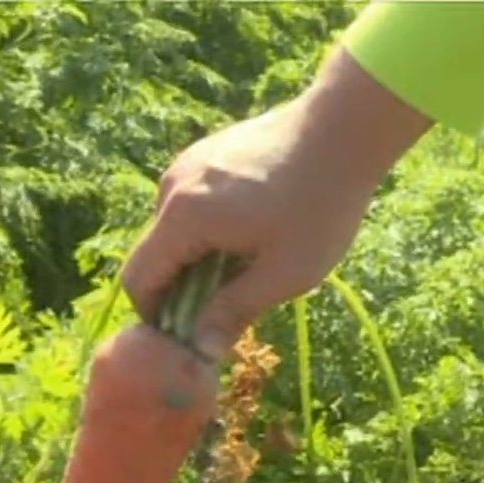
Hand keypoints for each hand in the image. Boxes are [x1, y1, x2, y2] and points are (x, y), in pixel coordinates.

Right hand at [121, 48, 432, 359]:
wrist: (345, 128)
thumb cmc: (320, 206)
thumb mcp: (284, 273)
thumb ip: (234, 313)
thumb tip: (200, 352)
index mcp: (183, 216)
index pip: (139, 280)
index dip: (156, 317)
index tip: (190, 338)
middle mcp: (173, 186)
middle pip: (155, 255)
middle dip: (181, 290)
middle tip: (228, 309)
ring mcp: (187, 163)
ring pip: (174, 230)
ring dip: (199, 260)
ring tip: (249, 267)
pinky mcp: (206, 153)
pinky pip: (191, 205)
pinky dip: (208, 232)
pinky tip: (253, 234)